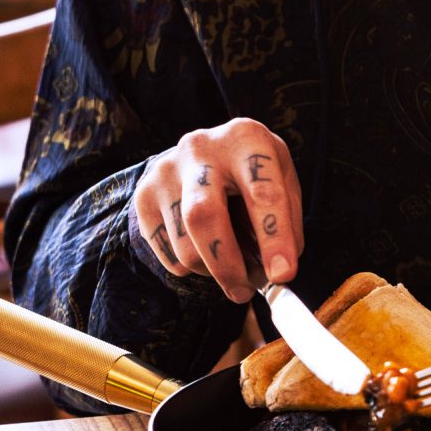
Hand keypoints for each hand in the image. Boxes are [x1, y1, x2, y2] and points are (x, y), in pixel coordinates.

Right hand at [132, 119, 302, 305]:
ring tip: (231, 268)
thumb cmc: (250, 173)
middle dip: (227, 263)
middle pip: (203, 215)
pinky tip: (205, 251)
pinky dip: (191, 268)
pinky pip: (167, 254)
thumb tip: (279, 270)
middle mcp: (201, 148)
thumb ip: (287, 222)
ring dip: (211, 271)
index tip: (283, 274)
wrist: (203, 154)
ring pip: (184, 244)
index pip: (262, 191)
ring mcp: (166, 171)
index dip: (275, 237)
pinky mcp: (144, 196)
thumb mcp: (280, 180)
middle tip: (245, 291)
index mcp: (245, 139)